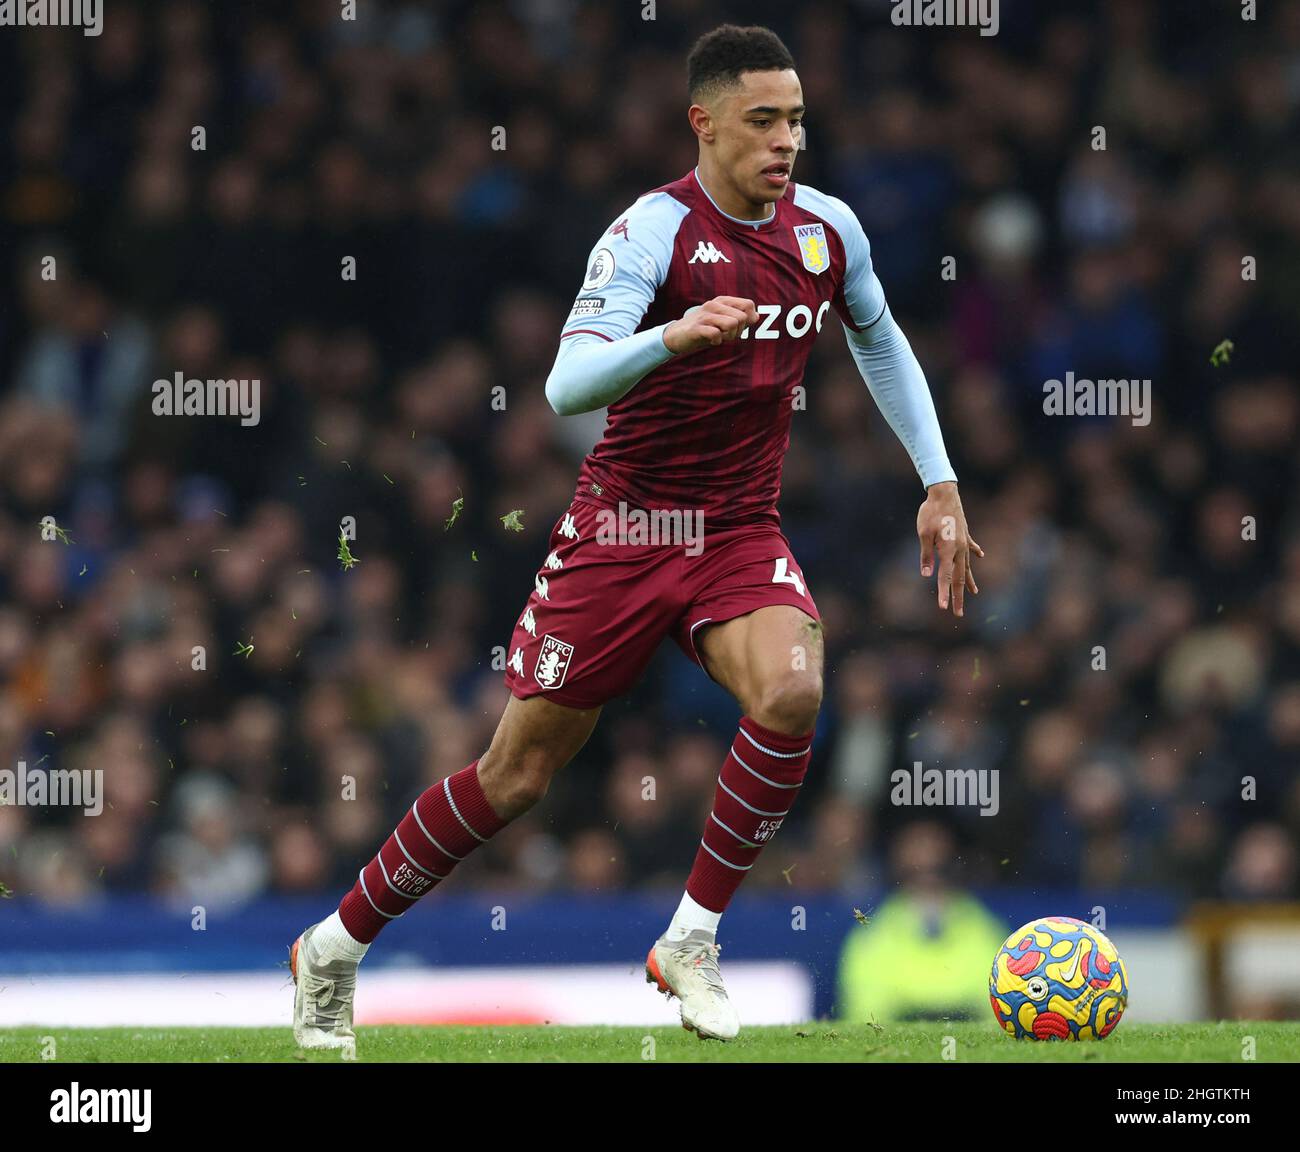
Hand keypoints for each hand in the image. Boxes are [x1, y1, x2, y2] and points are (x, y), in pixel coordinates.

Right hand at [663, 296, 758, 354]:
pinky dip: (717, 341)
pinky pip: (716, 334)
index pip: (748, 304)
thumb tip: (756, 316)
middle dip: (739, 331)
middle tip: (726, 335)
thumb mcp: (722, 321)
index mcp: (722, 301)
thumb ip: (739, 317)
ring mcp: (705, 316)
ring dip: (729, 336)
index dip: (748, 319)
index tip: (737, 327)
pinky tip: (711, 341)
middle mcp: (714, 305)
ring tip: (720, 338)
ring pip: (732, 324)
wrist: (675, 335)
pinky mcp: (697, 328)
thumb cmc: (702, 328)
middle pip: (742, 318)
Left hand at [916, 481, 983, 616]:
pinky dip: (975, 553)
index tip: (943, 608)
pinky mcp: (964, 533)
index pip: (946, 577)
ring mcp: (964, 541)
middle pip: (960, 577)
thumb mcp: (923, 533)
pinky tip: (980, 557)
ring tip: (974, 594)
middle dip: (958, 596)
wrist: (944, 492)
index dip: (944, 593)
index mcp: (948, 550)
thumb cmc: (931, 512)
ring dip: (969, 581)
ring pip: (967, 565)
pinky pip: (971, 547)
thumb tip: (926, 574)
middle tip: (958, 613)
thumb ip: (926, 555)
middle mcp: (959, 548)